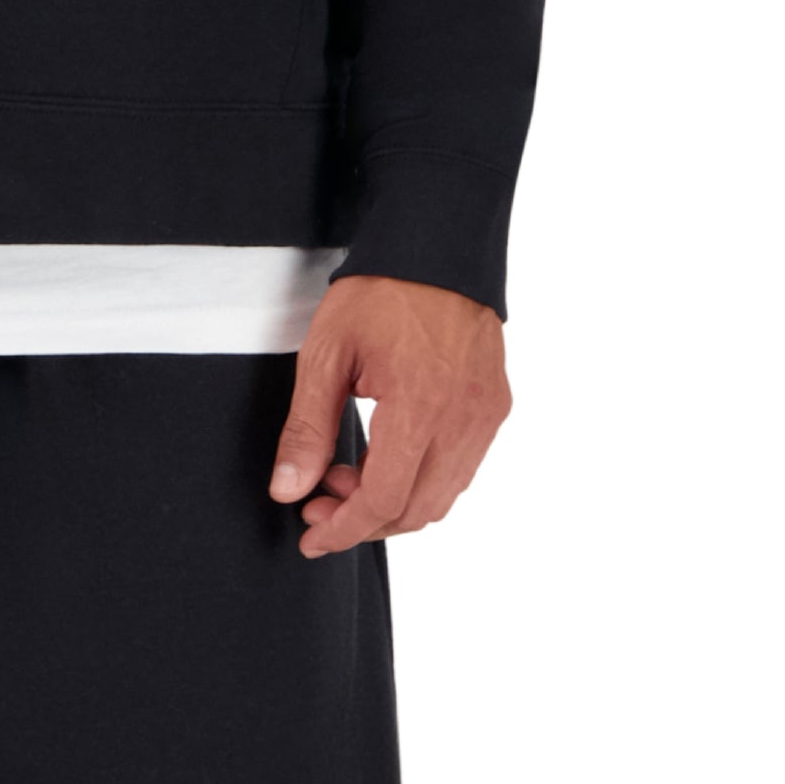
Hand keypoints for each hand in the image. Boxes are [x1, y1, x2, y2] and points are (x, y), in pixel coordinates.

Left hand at [269, 272, 510, 559]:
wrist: (438, 245)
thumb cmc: (380, 291)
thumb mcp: (326, 355)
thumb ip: (307, 428)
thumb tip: (288, 489)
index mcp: (421, 407)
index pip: (384, 500)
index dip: (344, 530)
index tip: (312, 537)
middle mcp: (464, 420)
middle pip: (417, 511)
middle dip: (365, 522)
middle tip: (320, 502)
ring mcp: (486, 415)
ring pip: (443, 496)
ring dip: (393, 502)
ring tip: (347, 474)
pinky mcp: (496, 406)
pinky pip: (461, 468)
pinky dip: (421, 480)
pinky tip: (385, 455)